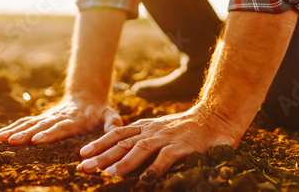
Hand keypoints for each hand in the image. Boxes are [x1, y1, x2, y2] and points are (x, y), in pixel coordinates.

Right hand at [0, 98, 122, 144]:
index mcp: (75, 119)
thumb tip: (115, 130)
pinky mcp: (41, 118)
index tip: (37, 140)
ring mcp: (48, 117)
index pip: (61, 127)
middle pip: (41, 126)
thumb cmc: (100, 111)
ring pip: (29, 123)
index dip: (50, 133)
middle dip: (26, 134)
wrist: (87, 96)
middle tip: (13, 141)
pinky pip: (25, 123)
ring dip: (14, 131)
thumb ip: (113, 123)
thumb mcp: (111, 115)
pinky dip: (11, 128)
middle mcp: (58, 117)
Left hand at [77, 104, 236, 176]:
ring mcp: (166, 137)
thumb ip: (145, 139)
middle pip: (122, 142)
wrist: (215, 117)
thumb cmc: (186, 128)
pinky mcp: (182, 146)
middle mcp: (152, 131)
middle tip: (84, 168)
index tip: (83, 154)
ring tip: (109, 174)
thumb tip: (124, 157)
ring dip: (124, 162)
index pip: (117, 133)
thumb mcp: (161, 130)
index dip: (99, 143)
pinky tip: (146, 180)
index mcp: (145, 126)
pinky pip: (166, 157)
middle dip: (102, 156)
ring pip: (140, 148)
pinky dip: (155, 168)